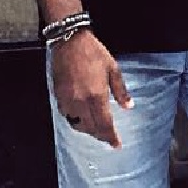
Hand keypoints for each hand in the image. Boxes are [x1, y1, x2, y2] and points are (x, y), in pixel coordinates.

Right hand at [51, 30, 132, 147]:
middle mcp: (81, 102)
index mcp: (97, 95)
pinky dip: (77, 122)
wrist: (70, 42)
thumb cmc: (94, 53)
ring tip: (97, 129)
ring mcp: (68, 101)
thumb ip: (121, 90)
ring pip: (78, 125)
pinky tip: (82, 118)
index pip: (105, 124)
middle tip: (108, 137)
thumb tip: (129, 106)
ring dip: (89, 130)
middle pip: (91, 128)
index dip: (111, 137)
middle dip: (101, 135)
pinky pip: (68, 117)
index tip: (116, 145)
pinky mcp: (59, 98)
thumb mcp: (113, 68)